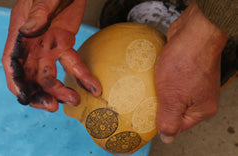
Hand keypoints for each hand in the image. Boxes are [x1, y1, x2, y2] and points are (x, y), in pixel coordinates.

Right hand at [2, 0, 101, 111]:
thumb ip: (37, 14)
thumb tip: (28, 30)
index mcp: (21, 35)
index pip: (13, 64)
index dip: (17, 83)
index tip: (25, 99)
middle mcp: (33, 46)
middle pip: (32, 76)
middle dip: (41, 93)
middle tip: (54, 106)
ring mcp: (50, 48)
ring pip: (52, 76)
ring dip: (62, 91)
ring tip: (75, 100)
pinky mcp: (66, 46)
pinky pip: (74, 64)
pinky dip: (83, 77)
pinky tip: (92, 87)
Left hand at [156, 0, 227, 142]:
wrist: (193, 31)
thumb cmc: (186, 63)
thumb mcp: (173, 98)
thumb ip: (169, 121)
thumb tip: (167, 139)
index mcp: (202, 109)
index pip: (178, 126)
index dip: (162, 122)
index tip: (147, 117)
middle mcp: (200, 97)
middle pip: (174, 109)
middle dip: (159, 106)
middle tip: (144, 102)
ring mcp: (193, 82)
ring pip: (171, 94)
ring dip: (158, 92)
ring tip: (145, 90)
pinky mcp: (185, 69)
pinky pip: (170, 80)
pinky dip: (160, 79)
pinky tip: (150, 77)